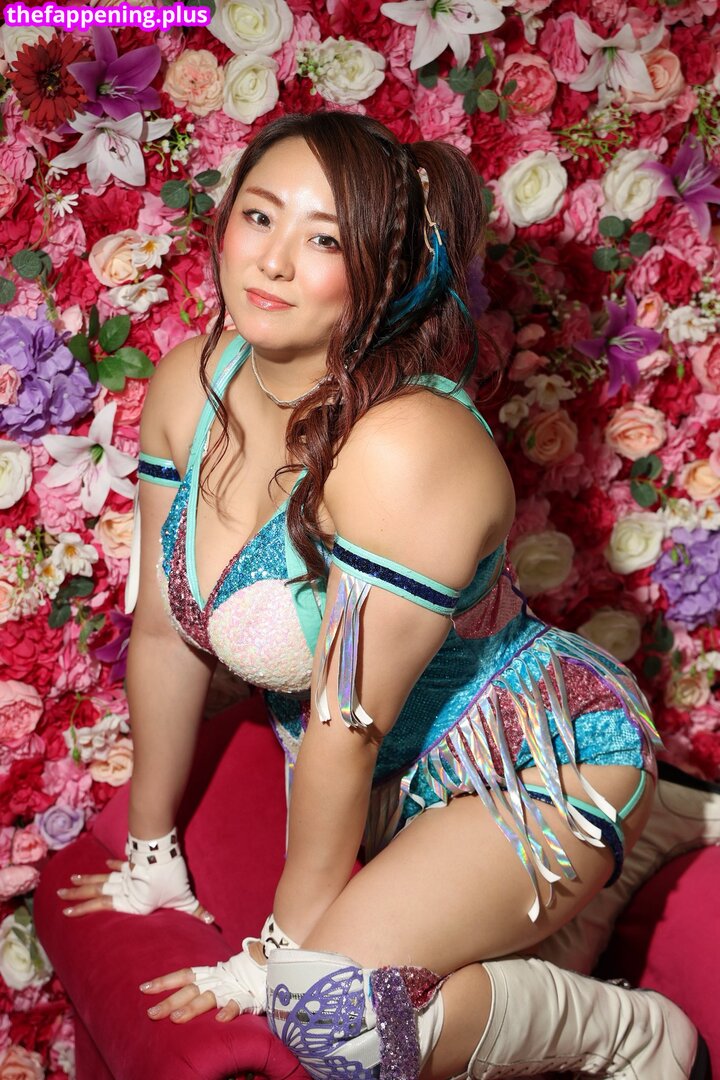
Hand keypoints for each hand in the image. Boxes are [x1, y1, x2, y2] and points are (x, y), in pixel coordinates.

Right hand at [57, 854, 213, 921]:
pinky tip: (102, 865)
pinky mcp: (131, 862)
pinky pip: (117, 865)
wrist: (162, 849)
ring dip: (85, 881)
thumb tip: (212, 922)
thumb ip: (195, 911)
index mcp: (131, 903)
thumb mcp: (184, 897)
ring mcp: (125, 875)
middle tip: (59, 896)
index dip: (83, 908)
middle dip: (77, 896)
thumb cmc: (170, 877)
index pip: (103, 906)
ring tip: (68, 883)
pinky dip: (109, 866)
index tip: (66, 912)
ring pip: (100, 879)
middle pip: (96, 892)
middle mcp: (124, 890)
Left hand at [140, 947, 264, 1023]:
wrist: (270, 965)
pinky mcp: (249, 997)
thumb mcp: (218, 979)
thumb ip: (200, 988)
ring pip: (209, 997)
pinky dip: (229, 1010)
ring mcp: (232, 988)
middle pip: (190, 990)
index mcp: (209, 974)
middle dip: (170, 1001)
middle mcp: (217, 980)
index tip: (144, 989)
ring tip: (177, 1019)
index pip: (183, 975)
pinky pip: (238, 1004)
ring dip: (192, 1007)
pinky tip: (221, 1020)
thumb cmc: (239, 978)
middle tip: (152, 1013)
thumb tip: (174, 1002)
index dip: (164, 981)